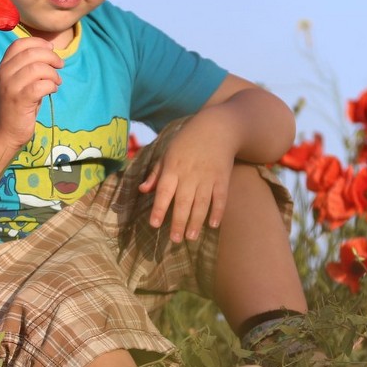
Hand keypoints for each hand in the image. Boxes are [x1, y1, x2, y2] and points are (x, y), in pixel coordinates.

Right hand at [0, 37, 62, 146]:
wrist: (2, 131)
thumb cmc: (16, 105)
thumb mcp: (18, 82)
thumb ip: (29, 67)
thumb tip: (51, 52)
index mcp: (3, 66)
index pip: (19, 44)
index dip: (38, 42)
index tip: (51, 49)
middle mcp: (4, 73)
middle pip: (31, 53)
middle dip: (51, 57)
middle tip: (60, 66)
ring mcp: (10, 87)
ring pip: (37, 68)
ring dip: (53, 74)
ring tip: (57, 82)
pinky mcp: (20, 100)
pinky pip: (41, 86)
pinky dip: (51, 86)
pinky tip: (52, 90)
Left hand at [139, 114, 236, 242]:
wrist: (217, 127)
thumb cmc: (188, 141)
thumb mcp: (168, 152)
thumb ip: (156, 173)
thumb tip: (143, 190)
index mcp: (173, 167)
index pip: (164, 191)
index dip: (159, 208)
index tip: (154, 224)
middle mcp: (190, 173)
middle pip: (183, 201)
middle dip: (178, 221)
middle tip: (175, 239)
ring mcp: (208, 176)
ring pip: (201, 203)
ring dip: (196, 221)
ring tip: (191, 237)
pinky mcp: (223, 177)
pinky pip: (220, 197)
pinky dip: (218, 211)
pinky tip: (213, 224)